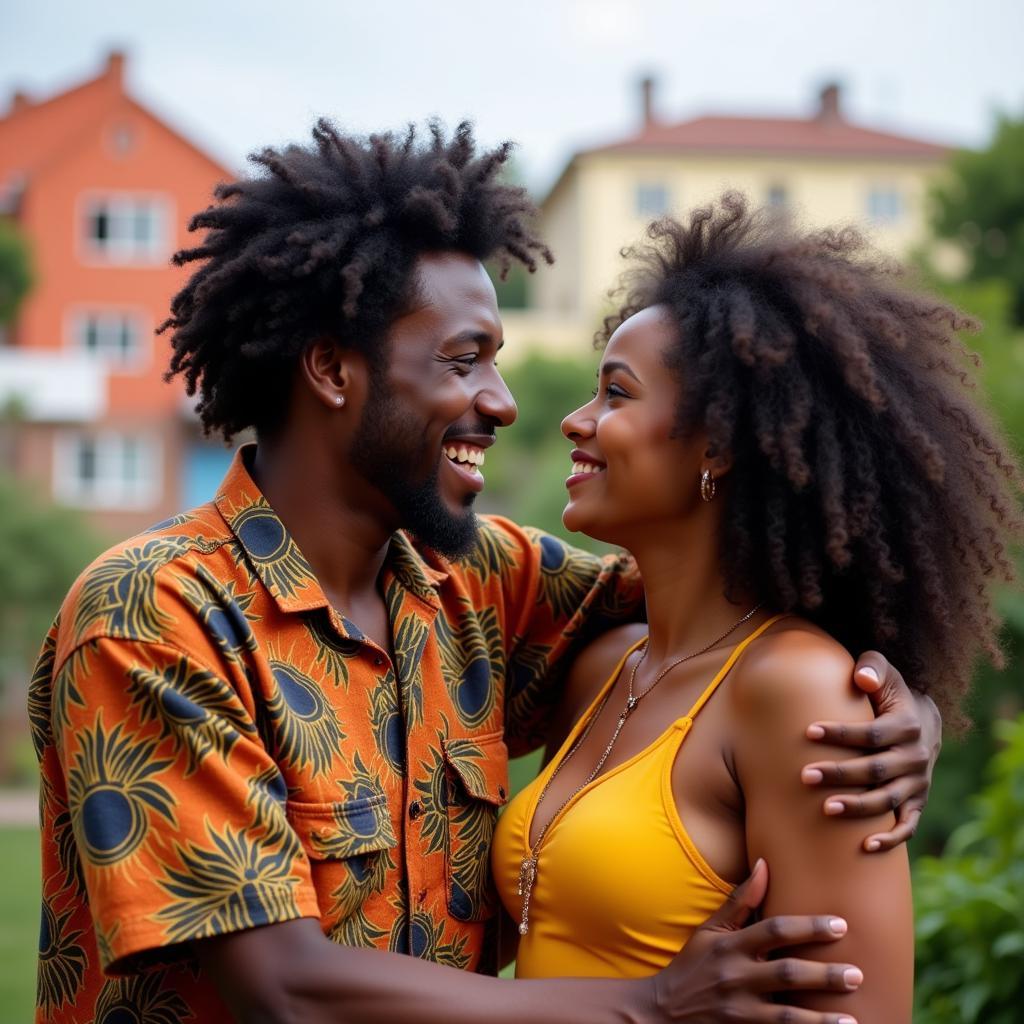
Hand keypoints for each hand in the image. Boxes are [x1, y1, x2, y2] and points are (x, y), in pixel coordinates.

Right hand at [645, 860, 862, 1022]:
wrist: (662, 1011)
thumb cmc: (693, 965)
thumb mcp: (710, 931)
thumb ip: (740, 901)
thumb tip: (764, 864)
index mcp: (730, 946)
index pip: (774, 931)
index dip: (808, 928)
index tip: (840, 926)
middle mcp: (734, 976)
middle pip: (785, 973)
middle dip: (823, 975)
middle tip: (857, 975)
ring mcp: (737, 1010)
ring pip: (785, 1016)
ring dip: (820, 1019)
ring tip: (852, 1021)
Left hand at [801, 650, 941, 851]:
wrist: (924, 721)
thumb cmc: (890, 695)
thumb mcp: (886, 674)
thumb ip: (872, 667)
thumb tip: (861, 678)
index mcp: (907, 725)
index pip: (870, 733)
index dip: (840, 733)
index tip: (807, 731)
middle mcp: (915, 757)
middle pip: (875, 769)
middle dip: (840, 773)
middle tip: (805, 775)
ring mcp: (918, 783)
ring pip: (887, 800)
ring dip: (857, 806)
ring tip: (825, 809)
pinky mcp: (918, 801)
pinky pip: (908, 825)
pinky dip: (891, 839)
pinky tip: (865, 847)